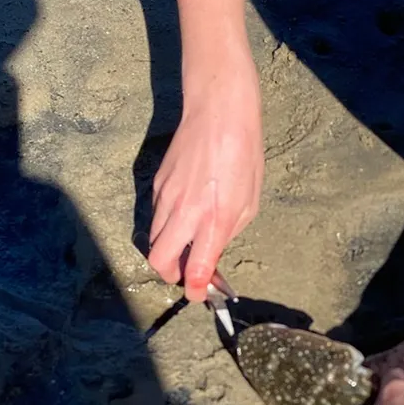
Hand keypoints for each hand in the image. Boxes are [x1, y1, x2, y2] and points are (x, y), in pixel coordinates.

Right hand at [147, 67, 262, 301]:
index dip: (195, 288)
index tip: (198, 293)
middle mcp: (184, 212)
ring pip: (154, 238)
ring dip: (167, 249)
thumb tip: (213, 252)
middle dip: (170, 274)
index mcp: (213, 219)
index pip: (196, 268)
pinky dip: (166, 225)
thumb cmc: (244, 154)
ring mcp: (165, 197)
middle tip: (185, 272)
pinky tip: (183, 214)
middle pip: (159, 260)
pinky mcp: (157, 183)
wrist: (218, 111)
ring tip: (186, 244)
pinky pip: (156, 215)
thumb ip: (228, 231)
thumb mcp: (249, 200)